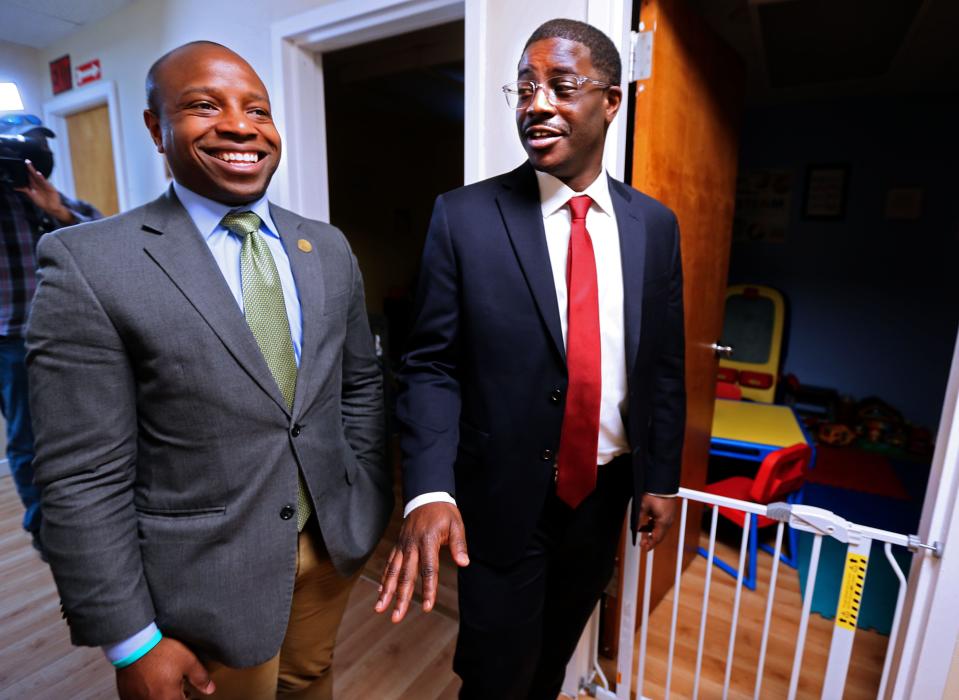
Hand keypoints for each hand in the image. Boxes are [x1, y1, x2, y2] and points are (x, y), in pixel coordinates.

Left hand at [14, 160, 75, 224]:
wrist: (51, 208)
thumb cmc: (42, 202)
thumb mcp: (32, 196)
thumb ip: (25, 190)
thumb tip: (15, 187)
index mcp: (35, 185)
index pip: (30, 177)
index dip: (26, 171)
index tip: (22, 165)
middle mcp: (39, 184)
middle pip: (33, 175)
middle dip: (30, 168)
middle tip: (26, 161)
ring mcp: (45, 185)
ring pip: (38, 177)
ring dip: (34, 171)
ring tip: (30, 165)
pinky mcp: (50, 187)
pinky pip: (45, 182)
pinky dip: (42, 178)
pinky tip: (38, 174)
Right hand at [115, 637, 214, 699]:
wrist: (133, 644)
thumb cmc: (159, 652)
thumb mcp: (188, 661)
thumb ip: (200, 677)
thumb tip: (209, 689)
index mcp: (169, 699)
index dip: (191, 698)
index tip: (192, 694)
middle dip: (177, 697)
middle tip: (184, 691)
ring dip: (163, 696)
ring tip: (167, 686)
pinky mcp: (127, 695)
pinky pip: (140, 699)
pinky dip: (148, 694)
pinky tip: (152, 685)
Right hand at [374, 501, 468, 622]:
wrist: (426, 495)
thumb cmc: (443, 512)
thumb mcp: (456, 524)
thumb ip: (459, 544)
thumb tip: (464, 563)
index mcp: (427, 541)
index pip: (428, 569)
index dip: (427, 589)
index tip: (426, 606)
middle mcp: (412, 545)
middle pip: (406, 575)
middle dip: (401, 598)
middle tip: (396, 617)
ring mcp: (403, 545)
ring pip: (393, 572)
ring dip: (387, 592)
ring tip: (380, 609)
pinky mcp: (399, 545)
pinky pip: (390, 563)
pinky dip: (385, 578)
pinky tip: (381, 592)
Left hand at [637, 494, 676, 550]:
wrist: (663, 484)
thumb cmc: (655, 494)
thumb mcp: (643, 507)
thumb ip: (638, 519)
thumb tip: (635, 528)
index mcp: (663, 522)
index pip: (657, 538)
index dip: (650, 544)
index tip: (644, 548)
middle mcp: (668, 521)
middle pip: (659, 536)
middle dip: (650, 540)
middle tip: (642, 543)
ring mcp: (669, 517)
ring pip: (660, 530)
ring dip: (651, 532)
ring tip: (642, 532)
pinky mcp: (668, 513)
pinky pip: (661, 523)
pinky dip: (654, 526)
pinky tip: (647, 523)